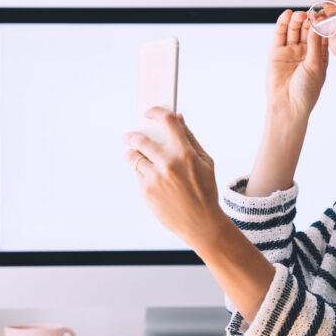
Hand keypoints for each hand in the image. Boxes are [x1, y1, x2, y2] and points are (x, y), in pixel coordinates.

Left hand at [124, 108, 228, 249]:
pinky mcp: (146, 191)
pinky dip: (142, 174)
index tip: (149, 113)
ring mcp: (155, 178)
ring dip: (133, 155)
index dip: (156, 112)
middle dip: (132, 136)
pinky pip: (138, 175)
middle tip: (129, 137)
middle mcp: (167, 163)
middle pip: (140, 139)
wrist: (200, 223)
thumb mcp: (206, 162)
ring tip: (136, 157)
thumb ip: (190, 138)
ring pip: (133, 157)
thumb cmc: (205, 190)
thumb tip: (178, 117)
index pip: (167, 121)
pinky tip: (153, 181)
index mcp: (185, 153)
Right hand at [266, 9, 328, 121]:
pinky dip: (283, 23)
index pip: (322, 35)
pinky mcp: (277, 52)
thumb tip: (317, 25)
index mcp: (319, 55)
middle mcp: (305, 52)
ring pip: (294, 30)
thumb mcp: (315, 66)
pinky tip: (287, 15)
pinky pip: (280, 35)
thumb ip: (315, 44)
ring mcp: (291, 51)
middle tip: (311, 13)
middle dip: (309, 20)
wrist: (287, 105)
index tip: (327, 12)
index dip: (324, 23)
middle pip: (307, 30)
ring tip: (299, 15)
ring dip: (297, 21)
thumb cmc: (306, 90)